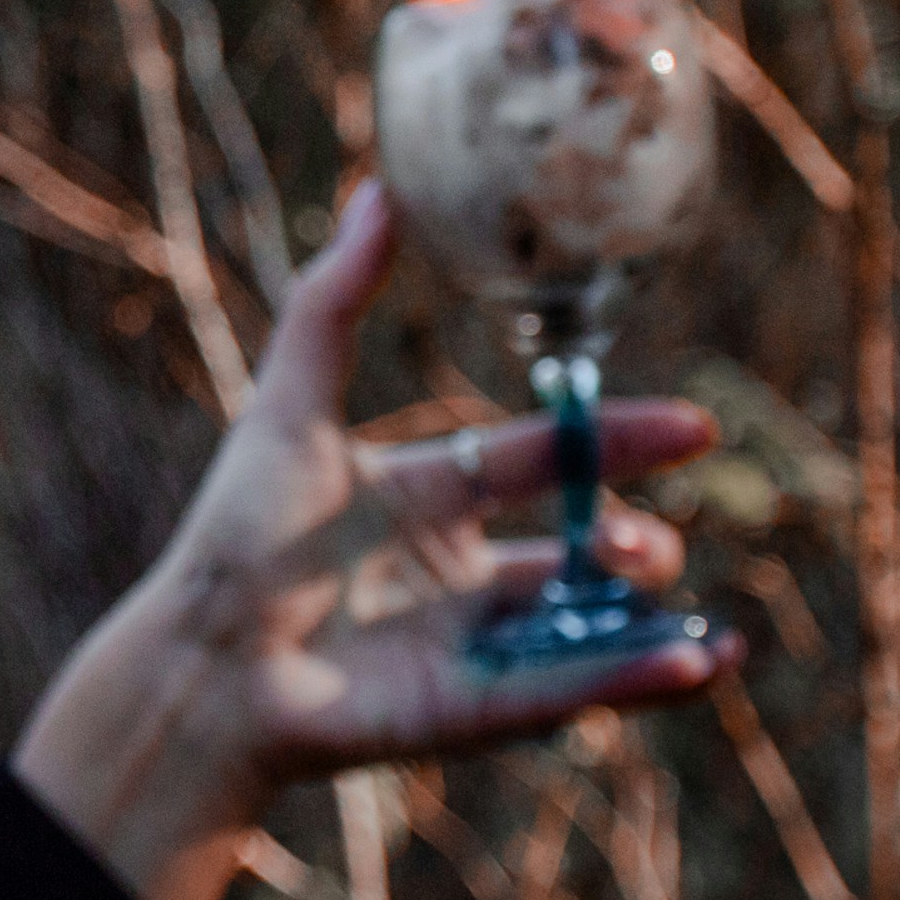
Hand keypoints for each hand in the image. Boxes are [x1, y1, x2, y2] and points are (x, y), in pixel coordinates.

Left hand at [11, 178, 738, 899]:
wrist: (206, 654)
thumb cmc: (239, 534)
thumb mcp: (290, 408)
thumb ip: (333, 305)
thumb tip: (380, 191)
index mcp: (423, 496)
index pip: (536, 458)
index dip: (612, 440)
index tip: (693, 426)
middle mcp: (454, 569)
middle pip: (576, 548)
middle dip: (630, 540)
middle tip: (637, 542)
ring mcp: (468, 642)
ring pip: (585, 627)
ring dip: (651, 623)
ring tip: (688, 616)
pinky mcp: (472, 709)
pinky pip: (568, 689)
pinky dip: (632, 680)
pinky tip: (689, 664)